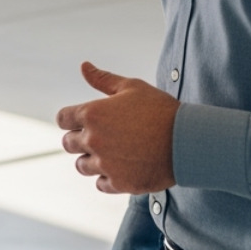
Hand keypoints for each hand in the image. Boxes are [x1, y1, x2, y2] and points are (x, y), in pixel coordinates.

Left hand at [57, 62, 177, 193]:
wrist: (187, 140)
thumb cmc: (160, 109)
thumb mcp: (132, 87)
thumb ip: (103, 79)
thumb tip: (84, 66)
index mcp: (92, 114)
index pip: (62, 119)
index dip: (71, 118)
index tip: (82, 120)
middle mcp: (93, 140)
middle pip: (68, 144)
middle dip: (80, 139)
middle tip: (101, 136)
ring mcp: (105, 164)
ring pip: (82, 166)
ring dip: (92, 160)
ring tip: (112, 152)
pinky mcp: (119, 183)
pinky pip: (101, 184)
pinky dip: (108, 177)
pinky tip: (122, 166)